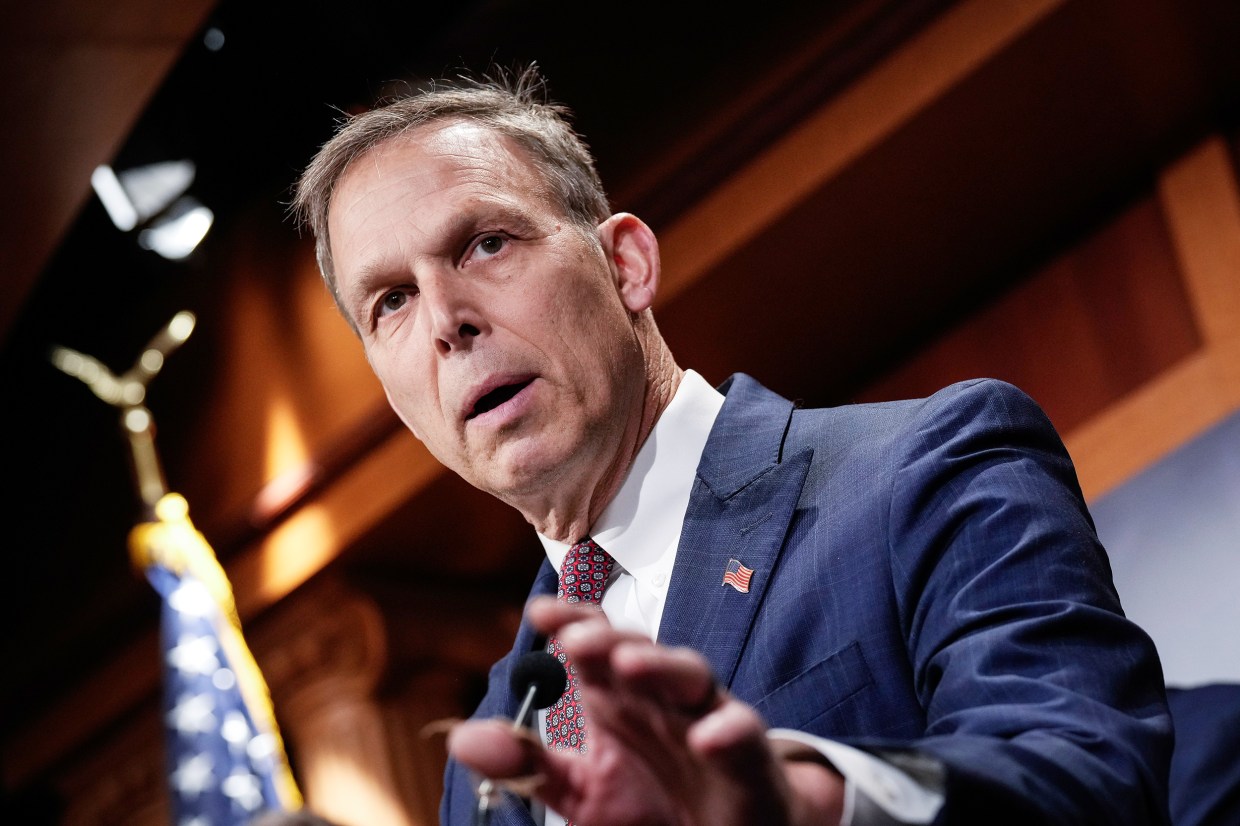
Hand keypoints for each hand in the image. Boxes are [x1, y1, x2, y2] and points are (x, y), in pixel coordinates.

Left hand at [448, 597, 844, 825]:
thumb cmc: (650, 806)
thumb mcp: (579, 792)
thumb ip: (526, 765)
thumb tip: (460, 737)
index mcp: (618, 698)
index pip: (593, 645)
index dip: (570, 622)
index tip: (538, 612)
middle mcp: (661, 699)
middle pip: (638, 651)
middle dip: (608, 640)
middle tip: (574, 640)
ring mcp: (706, 722)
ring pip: (691, 676)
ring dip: (660, 666)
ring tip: (629, 665)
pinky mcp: (747, 760)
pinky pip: (743, 735)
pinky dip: (727, 731)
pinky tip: (706, 736)